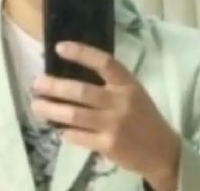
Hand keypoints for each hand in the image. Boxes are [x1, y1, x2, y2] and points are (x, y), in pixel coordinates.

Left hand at [31, 41, 179, 190]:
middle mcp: (120, 102)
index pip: (103, 62)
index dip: (81, 53)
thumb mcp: (131, 91)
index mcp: (127, 83)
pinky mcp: (108, 146)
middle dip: (55, 86)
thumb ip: (108, 82)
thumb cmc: (142, 115)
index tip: (59, 47)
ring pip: (75, 115)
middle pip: (82, 91)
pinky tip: (55, 127)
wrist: (163, 151)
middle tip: (36, 83)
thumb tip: (69, 72)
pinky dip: (65, 131)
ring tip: (36, 105)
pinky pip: (79, 136)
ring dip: (52, 109)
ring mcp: (114, 125)